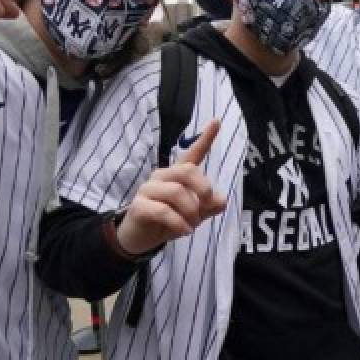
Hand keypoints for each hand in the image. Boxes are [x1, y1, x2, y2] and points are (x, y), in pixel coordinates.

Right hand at [117, 120, 227, 254]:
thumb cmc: (167, 221)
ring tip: (192, 225)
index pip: (192, 154)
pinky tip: (184, 231)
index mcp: (177, 175)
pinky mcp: (139, 206)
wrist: (138, 239)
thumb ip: (208, 207)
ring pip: (176, 192)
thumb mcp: (193, 215)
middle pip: (188, 171)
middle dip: (203, 189)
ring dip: (191, 212)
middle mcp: (162, 177)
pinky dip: (178, 223)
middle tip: (206, 207)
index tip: (216, 121)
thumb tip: (221, 201)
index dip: (205, 138)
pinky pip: (163, 211)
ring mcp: (148, 189)